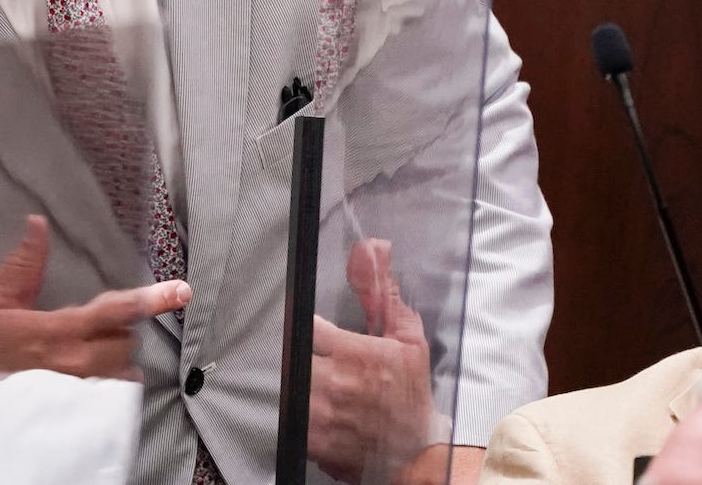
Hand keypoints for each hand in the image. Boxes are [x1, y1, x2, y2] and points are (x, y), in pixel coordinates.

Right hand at [0, 215, 190, 442]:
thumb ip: (23, 265)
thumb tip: (38, 224)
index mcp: (59, 331)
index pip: (115, 311)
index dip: (150, 299)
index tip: (180, 291)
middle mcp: (77, 362)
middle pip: (127, 340)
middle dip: (120, 329)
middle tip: (96, 326)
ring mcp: (81, 392)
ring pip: (125, 369)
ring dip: (118, 356)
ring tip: (94, 352)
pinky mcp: (80, 413)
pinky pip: (115, 398)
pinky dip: (113, 384)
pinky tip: (96, 379)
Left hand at [308, 239, 437, 482]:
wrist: (415, 454)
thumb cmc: (411, 395)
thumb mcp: (407, 338)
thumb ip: (382, 291)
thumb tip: (373, 248)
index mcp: (355, 353)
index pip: (305, 325)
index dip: (302, 324)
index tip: (307, 328)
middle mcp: (334, 382)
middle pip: (289, 354)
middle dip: (294, 351)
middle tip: (306, 356)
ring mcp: (320, 414)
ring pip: (285, 384)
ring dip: (292, 379)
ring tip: (308, 380)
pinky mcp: (313, 440)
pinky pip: (287, 416)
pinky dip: (293, 408)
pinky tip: (308, 405)